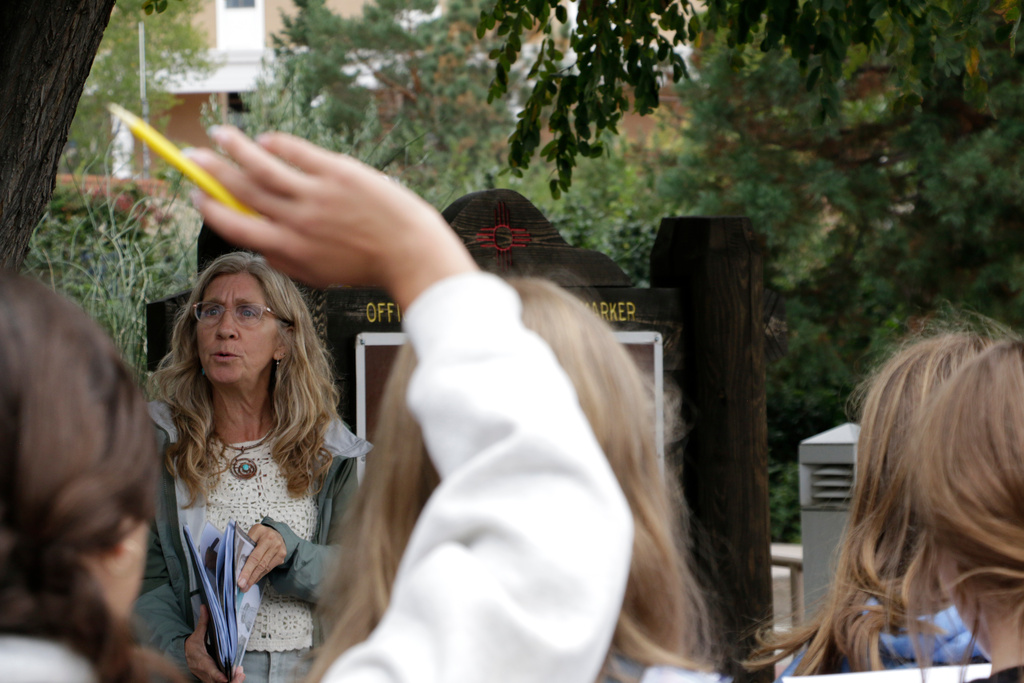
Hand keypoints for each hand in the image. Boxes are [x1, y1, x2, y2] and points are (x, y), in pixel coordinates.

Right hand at [184, 605, 246, 682]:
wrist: (184, 657)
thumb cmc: (192, 647)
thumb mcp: (196, 635)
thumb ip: (203, 622)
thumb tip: (205, 607)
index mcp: (201, 661)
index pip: (209, 670)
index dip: (217, 676)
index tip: (225, 679)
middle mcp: (205, 672)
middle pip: (217, 681)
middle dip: (230, 680)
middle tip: (240, 674)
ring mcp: (208, 677)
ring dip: (232, 681)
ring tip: (241, 675)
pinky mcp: (212, 679)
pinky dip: (231, 680)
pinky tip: (238, 675)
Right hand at [188, 127, 476, 309]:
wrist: (407, 251)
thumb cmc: (365, 263)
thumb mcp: (318, 275)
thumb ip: (284, 260)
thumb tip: (256, 241)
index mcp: (287, 249)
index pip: (234, 226)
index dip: (210, 208)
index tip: (197, 195)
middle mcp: (295, 222)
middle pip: (240, 190)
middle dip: (208, 172)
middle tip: (189, 157)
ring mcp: (314, 195)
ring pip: (261, 164)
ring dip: (233, 146)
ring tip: (218, 133)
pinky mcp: (335, 173)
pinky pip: (295, 152)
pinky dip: (274, 144)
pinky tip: (264, 139)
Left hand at [238, 523, 285, 591]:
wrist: (277, 533)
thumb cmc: (260, 535)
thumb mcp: (250, 535)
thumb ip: (244, 545)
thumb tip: (235, 565)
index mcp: (259, 531)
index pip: (250, 551)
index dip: (245, 567)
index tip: (239, 578)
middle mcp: (270, 539)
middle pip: (258, 561)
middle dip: (249, 575)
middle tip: (242, 585)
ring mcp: (278, 548)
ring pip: (264, 567)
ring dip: (254, 578)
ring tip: (246, 586)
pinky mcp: (281, 555)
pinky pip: (269, 568)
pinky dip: (260, 575)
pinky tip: (254, 580)